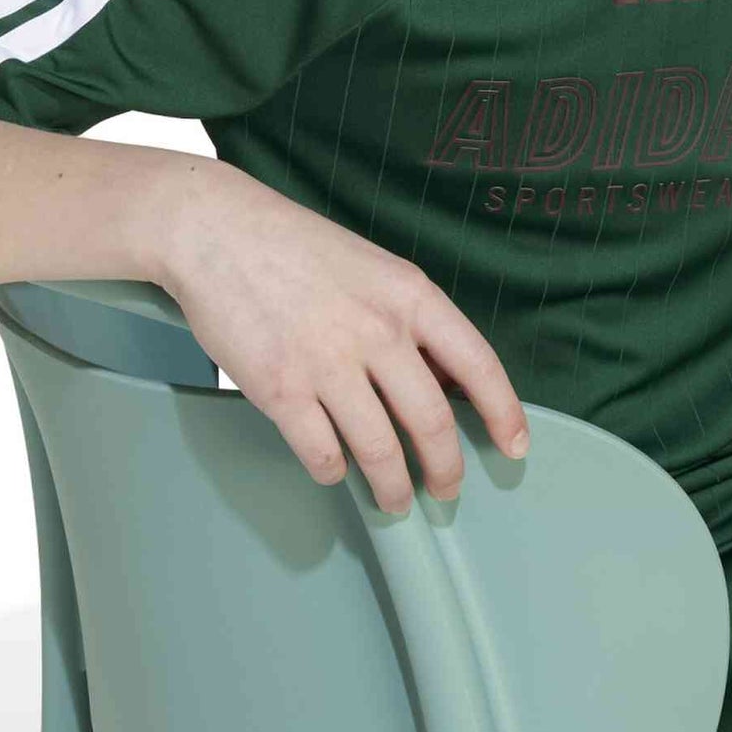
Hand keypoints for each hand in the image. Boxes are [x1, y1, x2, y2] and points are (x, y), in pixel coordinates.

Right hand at [153, 160, 528, 516]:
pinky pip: (322, 454)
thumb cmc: (298, 248)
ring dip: (393, 487)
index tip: (514, 447)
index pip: (479, 365)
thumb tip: (444, 382)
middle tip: (445, 491)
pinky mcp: (279, 389)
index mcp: (411, 296)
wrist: (218, 230)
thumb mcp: (376, 270)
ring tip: (395, 501)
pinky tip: (335, 471)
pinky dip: (333, 472)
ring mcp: (327, 363)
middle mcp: (377, 331)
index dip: (504, 414)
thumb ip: (412, 322)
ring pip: (380, 451)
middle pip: (432, 423)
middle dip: (446, 470)